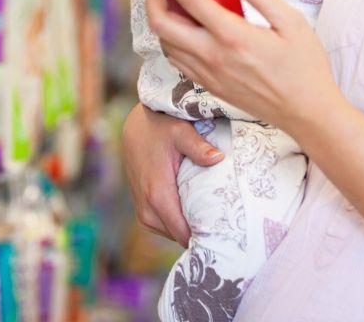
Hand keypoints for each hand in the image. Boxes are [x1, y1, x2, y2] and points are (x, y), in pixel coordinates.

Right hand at [121, 103, 223, 246]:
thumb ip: (198, 147)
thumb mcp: (180, 132)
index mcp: (157, 195)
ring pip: (172, 233)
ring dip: (189, 227)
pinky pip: (164, 226)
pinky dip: (179, 221)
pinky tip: (196, 209)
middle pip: (179, 237)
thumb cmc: (159, 127)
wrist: (135, 127)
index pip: (184, 234)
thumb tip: (219, 158)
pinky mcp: (143, 209)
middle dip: (201, 233)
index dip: (205, 237)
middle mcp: (147, 209)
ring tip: (214, 216)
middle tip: (226, 225)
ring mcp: (143, 212)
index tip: (228, 235)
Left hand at [144, 0, 342, 130]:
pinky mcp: (209, 86)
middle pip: (161, 23)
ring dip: (158, 16)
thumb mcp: (290, 21)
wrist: (308, 113)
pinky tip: (183, 26)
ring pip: (164, 43)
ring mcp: (208, 74)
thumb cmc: (305, 66)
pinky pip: (177, 60)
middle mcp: (213, 56)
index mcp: (233, 35)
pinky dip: (170, 38)